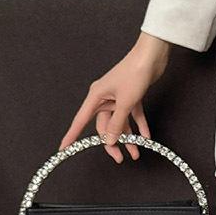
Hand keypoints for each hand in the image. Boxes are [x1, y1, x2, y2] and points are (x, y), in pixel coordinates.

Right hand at [58, 32, 170, 162]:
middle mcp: (104, 98)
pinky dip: (140, 125)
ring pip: (120, 122)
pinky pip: (133, 115)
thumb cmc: (134, 73)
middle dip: (112, 142)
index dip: (72, 135)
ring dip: (129, 137)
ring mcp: (118, 97)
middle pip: (104, 126)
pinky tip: (146, 136)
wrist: (151, 56)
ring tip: (136, 152)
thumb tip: (109, 140)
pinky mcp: (131, 96)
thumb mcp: (125, 102)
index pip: (80, 120)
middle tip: (120, 158)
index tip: (64, 148)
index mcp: (96, 96)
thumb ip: (117, 123)